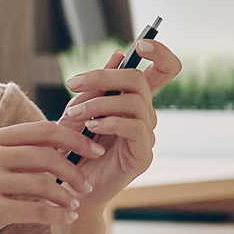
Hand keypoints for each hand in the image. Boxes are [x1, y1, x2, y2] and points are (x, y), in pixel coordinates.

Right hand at [0, 120, 90, 233]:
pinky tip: (66, 219)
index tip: (93, 149)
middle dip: (75, 169)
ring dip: (67, 196)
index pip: (40, 130)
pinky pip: (37, 210)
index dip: (73, 137)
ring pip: (45, 183)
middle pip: (47, 154)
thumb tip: (58, 147)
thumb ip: (12, 155)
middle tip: (88, 185)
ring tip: (75, 206)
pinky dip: (58, 215)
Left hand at [57, 38, 180, 209]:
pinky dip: (110, 122)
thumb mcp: (79, 111)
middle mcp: (145, 116)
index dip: (161, 52)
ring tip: (74, 114)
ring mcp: (146, 136)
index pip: (163, 70)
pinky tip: (90, 128)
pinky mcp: (142, 156)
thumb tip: (118, 54)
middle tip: (74, 84)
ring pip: (135, 103)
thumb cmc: (73, 149)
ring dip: (99, 103)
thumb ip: (98, 86)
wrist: (69, 189)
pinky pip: (135, 128)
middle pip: (140, 80)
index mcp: (133, 101)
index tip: (141, 43)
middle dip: (105, 77)